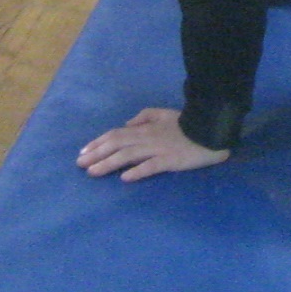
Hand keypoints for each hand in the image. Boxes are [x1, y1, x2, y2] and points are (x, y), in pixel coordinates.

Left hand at [78, 108, 231, 180]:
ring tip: (92, 172)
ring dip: (108, 163)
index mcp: (145, 127)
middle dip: (96, 154)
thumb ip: (145, 116)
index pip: (116, 134)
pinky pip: (151, 166)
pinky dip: (137, 171)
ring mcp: (157, 150)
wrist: (210, 130)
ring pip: (128, 155)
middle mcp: (146, 138)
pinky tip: (124, 178)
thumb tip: (126, 124)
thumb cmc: (186, 123)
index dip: (98, 142)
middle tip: (80, 165)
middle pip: (116, 144)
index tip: (83, 152)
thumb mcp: (164, 113)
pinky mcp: (170, 160)